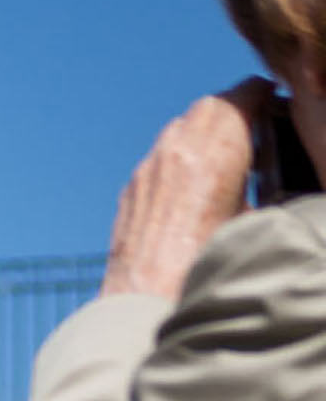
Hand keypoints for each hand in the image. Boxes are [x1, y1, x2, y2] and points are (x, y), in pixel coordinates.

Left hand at [102, 84, 262, 299]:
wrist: (145, 304)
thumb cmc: (200, 269)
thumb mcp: (248, 223)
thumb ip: (254, 186)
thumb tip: (257, 181)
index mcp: (218, 147)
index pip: (245, 95)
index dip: (260, 96)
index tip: (268, 100)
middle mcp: (179, 147)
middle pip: (210, 108)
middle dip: (230, 112)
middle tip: (246, 128)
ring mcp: (150, 166)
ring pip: (179, 130)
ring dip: (199, 136)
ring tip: (215, 161)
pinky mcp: (131, 189)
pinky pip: (157, 159)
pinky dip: (174, 163)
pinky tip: (183, 191)